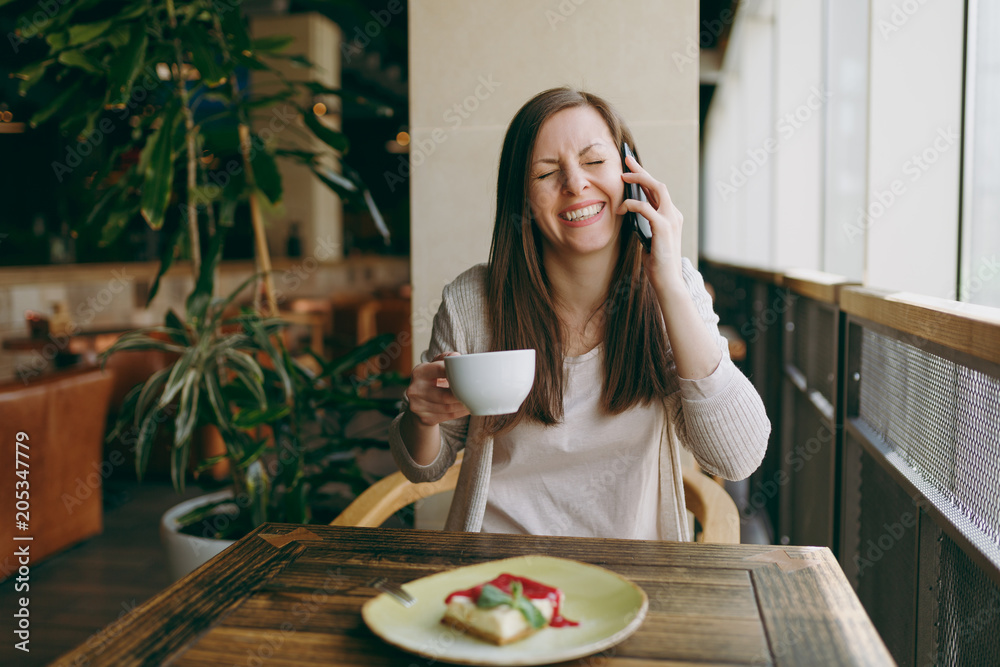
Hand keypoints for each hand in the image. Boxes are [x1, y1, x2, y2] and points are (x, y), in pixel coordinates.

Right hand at [405, 352, 469, 425]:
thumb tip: (457, 357)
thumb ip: (445, 358)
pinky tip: (468, 408)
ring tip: (474, 400)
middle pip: (445, 395)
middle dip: (462, 395)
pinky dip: (460, 413)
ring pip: (448, 408)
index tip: (469, 374)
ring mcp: (418, 406)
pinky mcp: (425, 418)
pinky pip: (448, 416)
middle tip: (476, 392)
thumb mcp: (434, 365)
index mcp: (419, 372)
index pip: (440, 370)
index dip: (456, 372)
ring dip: (464, 405)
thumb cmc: (431, 379)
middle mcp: (415, 389)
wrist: (417, 403)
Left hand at [617, 154, 684, 292]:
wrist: (668, 282)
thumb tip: (629, 214)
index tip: (631, 167)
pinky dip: (632, 204)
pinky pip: (646, 208)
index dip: (645, 177)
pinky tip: (621, 207)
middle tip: (627, 160)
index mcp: (670, 217)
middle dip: (642, 170)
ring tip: (622, 177)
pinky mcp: (664, 228)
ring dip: (639, 180)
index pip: (658, 192)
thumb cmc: (657, 264)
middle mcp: (673, 215)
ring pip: (657, 189)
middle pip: (658, 184)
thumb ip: (642, 225)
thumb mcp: (648, 240)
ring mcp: (671, 220)